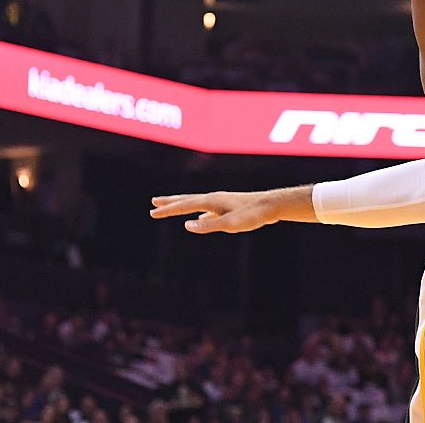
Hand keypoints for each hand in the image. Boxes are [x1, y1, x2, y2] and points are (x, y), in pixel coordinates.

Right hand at [150, 189, 295, 233]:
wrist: (271, 206)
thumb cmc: (252, 215)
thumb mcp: (230, 223)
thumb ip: (209, 225)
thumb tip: (187, 225)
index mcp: (212, 201)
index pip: (184, 206)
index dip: (168, 210)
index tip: (152, 213)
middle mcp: (214, 199)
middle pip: (187, 199)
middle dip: (170, 202)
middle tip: (154, 202)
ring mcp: (221, 202)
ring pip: (196, 203)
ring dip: (182, 205)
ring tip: (171, 207)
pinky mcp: (228, 208)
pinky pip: (207, 210)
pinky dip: (197, 213)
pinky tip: (198, 218)